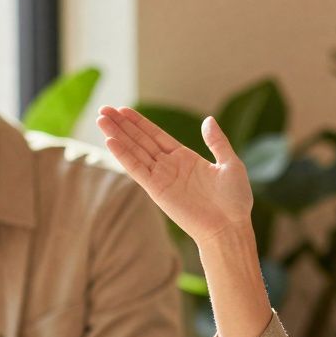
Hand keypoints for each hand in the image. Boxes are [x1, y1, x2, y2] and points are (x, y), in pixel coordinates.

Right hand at [96, 106, 252, 246]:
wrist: (229, 227)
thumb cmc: (234, 200)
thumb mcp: (230, 164)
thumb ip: (217, 142)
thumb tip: (208, 120)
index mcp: (185, 158)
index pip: (156, 135)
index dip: (139, 123)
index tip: (122, 110)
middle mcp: (169, 166)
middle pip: (140, 141)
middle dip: (122, 125)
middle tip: (103, 109)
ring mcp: (162, 178)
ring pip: (134, 152)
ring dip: (117, 136)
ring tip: (101, 119)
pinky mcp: (157, 190)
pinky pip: (137, 169)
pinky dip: (123, 156)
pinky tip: (110, 142)